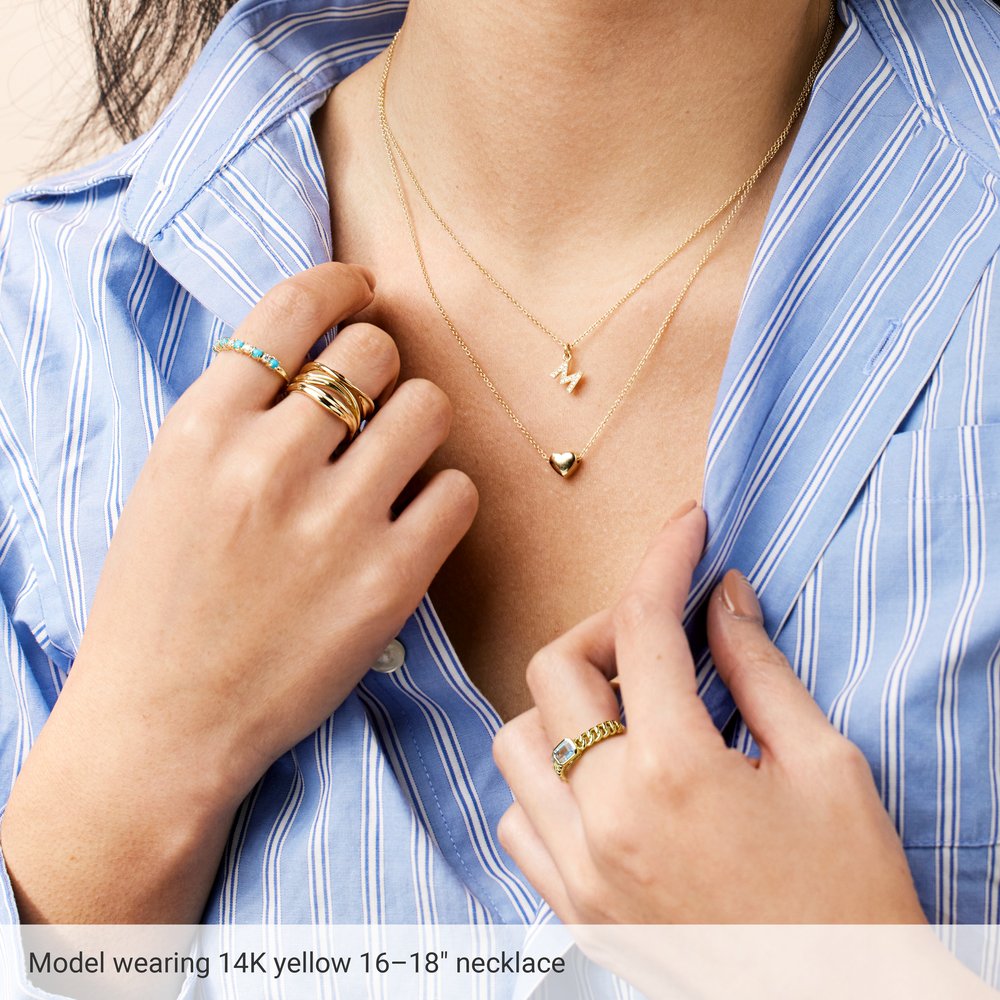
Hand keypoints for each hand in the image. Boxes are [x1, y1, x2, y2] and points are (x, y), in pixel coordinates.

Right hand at [2, 262, 477, 922]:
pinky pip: (459, 491)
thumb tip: (318, 354)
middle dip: (381, 366)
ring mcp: (334, 522)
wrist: (163, 725)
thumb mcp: (169, 485)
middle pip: (374, 350)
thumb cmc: (158, 606)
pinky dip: (444, 496)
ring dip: (419, 424)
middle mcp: (269, 462)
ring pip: (428, 408)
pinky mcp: (390, 580)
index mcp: (203, 429)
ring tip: (397, 461)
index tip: (363, 292)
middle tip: (373, 403)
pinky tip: (414, 519)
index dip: (340, 286)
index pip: (293, 308)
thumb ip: (236, 415)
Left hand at [493, 503, 924, 925]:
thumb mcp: (825, 766)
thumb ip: (760, 668)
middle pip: (554, 670)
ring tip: (623, 713)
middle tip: (655, 639)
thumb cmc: (850, 895)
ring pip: (517, 742)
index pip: (644, 625)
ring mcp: (580, 869)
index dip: (665, 559)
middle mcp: (607, 816)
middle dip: (602, 631)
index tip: (685, 530)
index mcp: (674, 770)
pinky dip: (545, 783)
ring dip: (561, 708)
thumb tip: (721, 597)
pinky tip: (599, 783)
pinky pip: (519, 820)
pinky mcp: (575, 909)